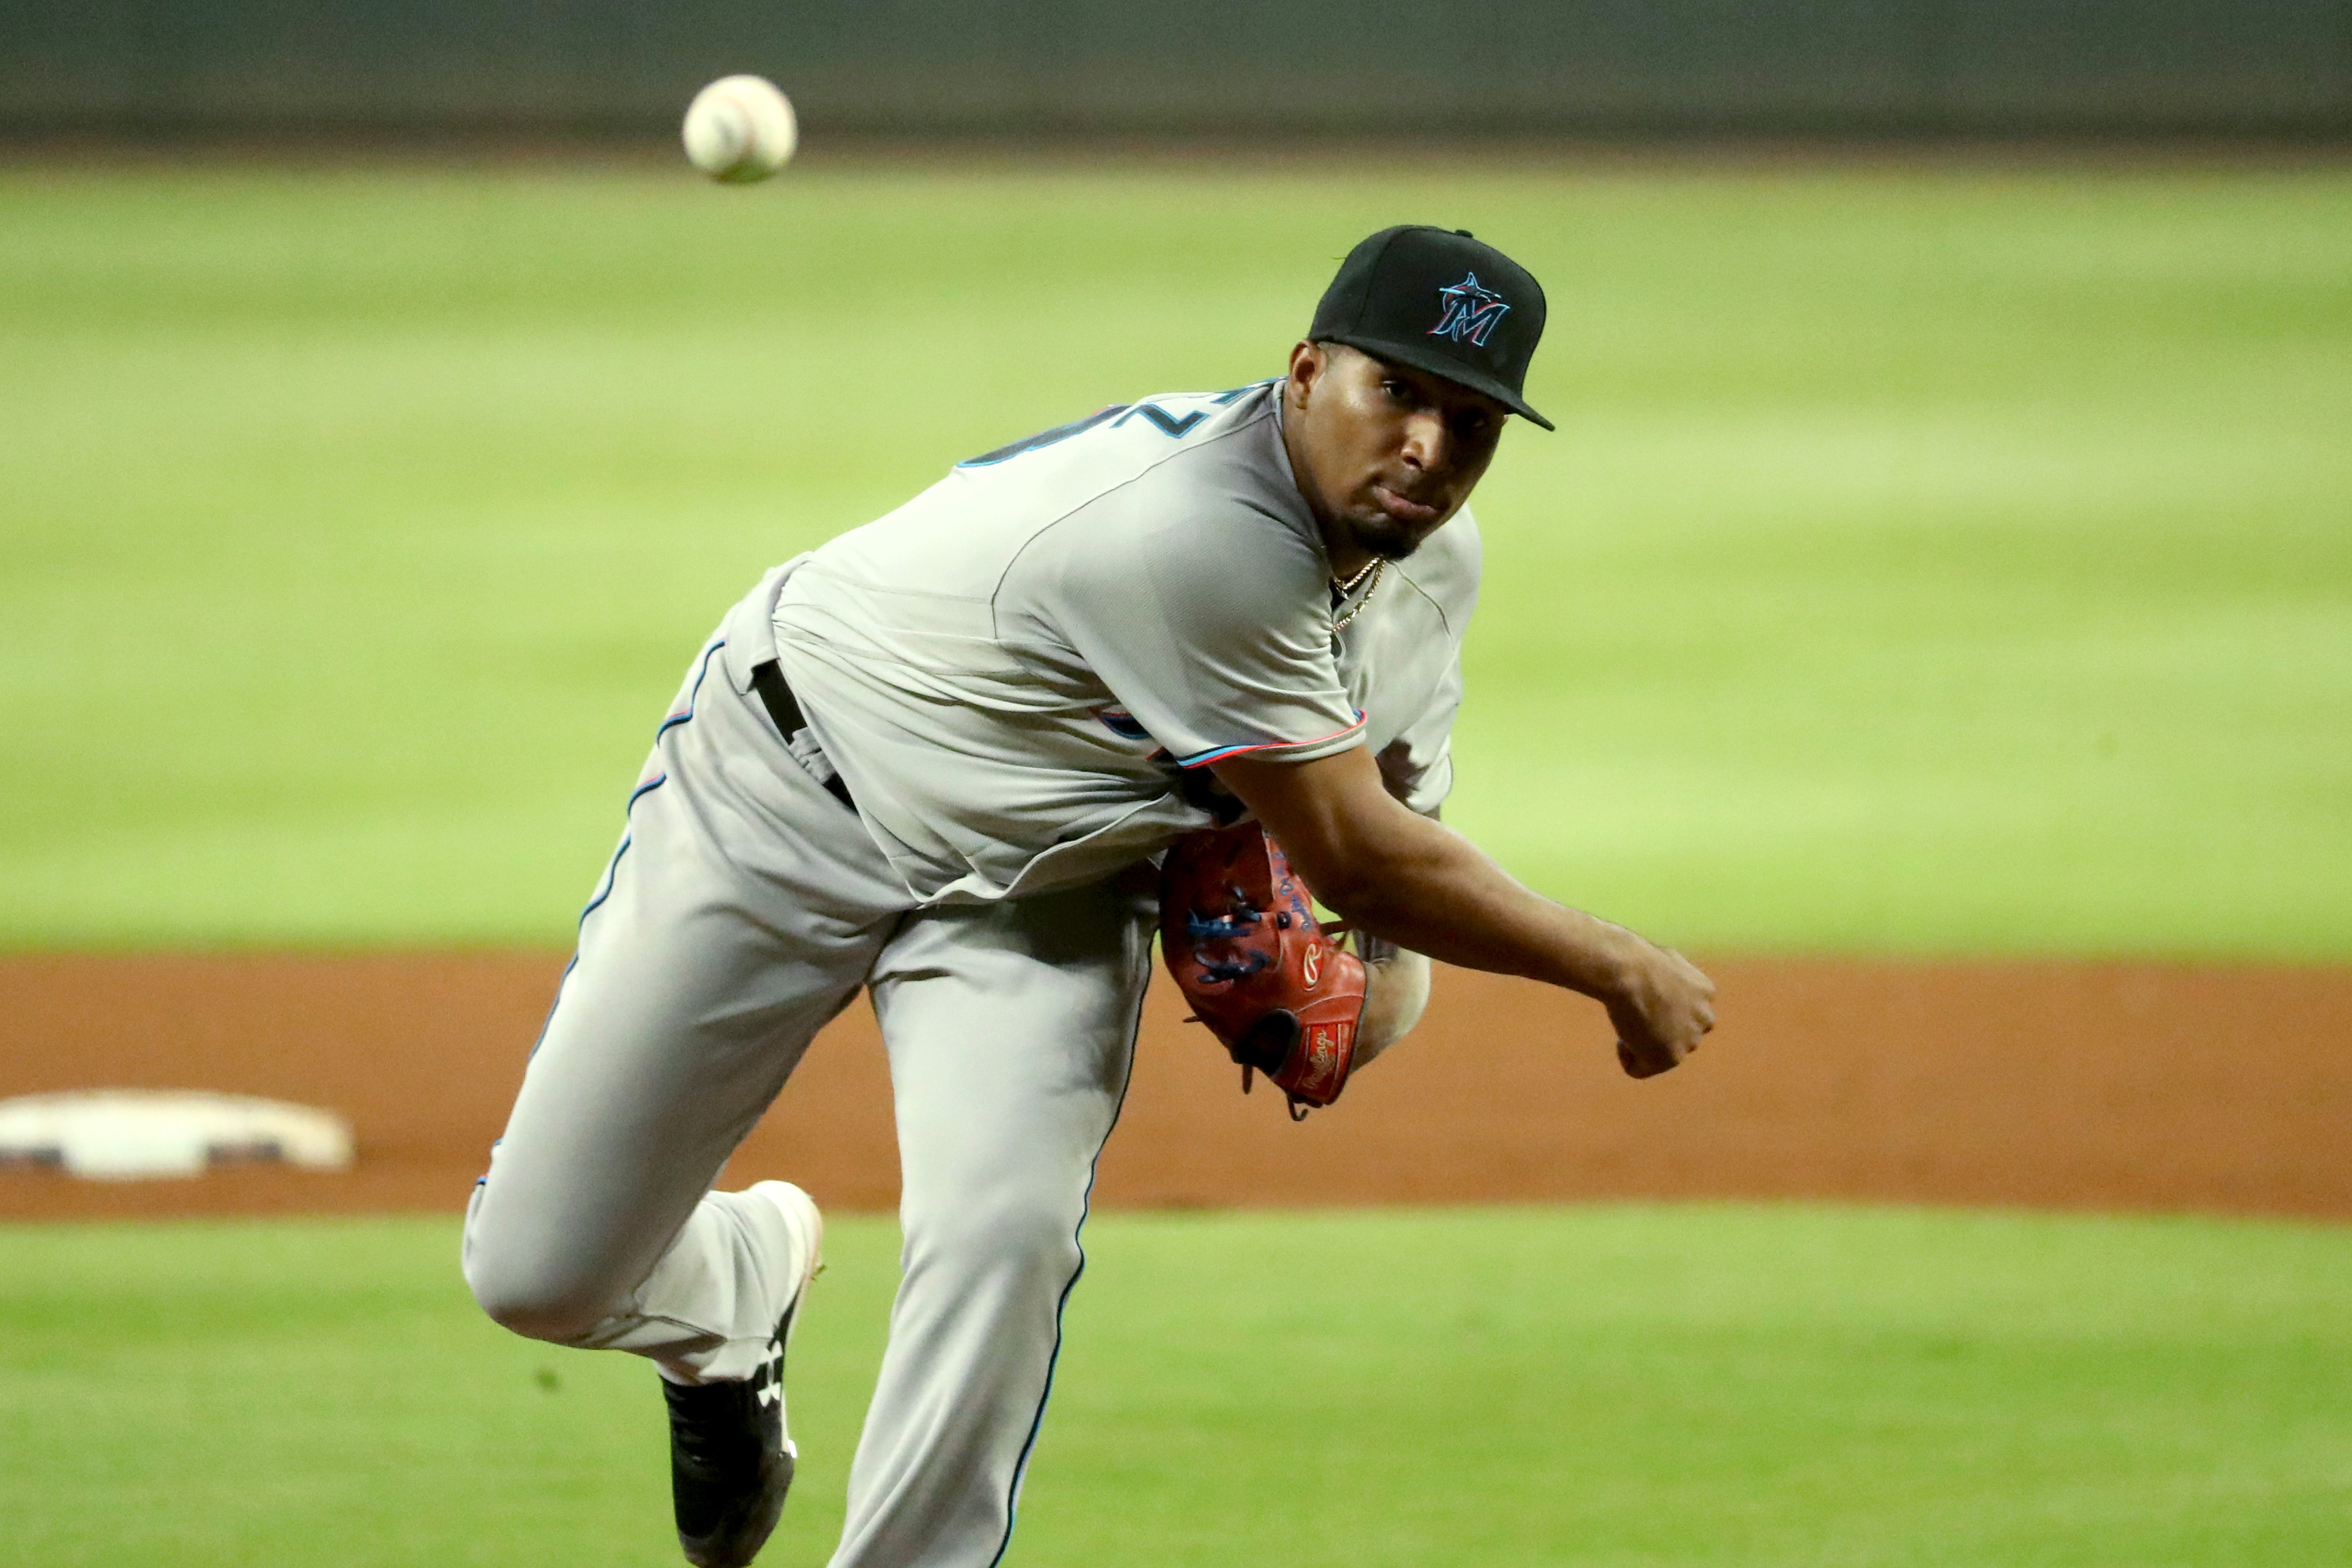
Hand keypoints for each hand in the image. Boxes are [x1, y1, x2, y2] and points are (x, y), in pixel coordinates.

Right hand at [1605, 943, 1716, 1078]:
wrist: (1629, 971)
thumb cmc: (1634, 960)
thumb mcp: (1661, 963)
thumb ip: (1667, 982)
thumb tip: (1657, 987)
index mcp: (1705, 992)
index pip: (1683, 1012)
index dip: (1654, 1007)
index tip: (1639, 994)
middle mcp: (1705, 1018)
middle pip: (1675, 1036)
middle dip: (1653, 1029)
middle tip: (1633, 1010)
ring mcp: (1690, 1040)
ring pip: (1660, 1054)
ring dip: (1640, 1044)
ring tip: (1627, 1023)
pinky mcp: (1670, 1057)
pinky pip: (1639, 1069)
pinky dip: (1626, 1056)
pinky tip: (1620, 1037)